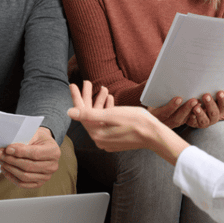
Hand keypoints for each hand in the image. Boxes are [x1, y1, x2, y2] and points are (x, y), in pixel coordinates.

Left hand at [0, 127, 60, 188]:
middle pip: (29, 166)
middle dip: (11, 160)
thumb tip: (7, 150)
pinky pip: (23, 184)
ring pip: (25, 176)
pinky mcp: (38, 183)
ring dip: (10, 169)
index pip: (35, 154)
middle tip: (0, 154)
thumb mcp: (33, 134)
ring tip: (1, 161)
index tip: (8, 149)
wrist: (43, 145)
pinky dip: (12, 177)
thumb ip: (22, 141)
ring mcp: (46, 176)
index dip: (20, 152)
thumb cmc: (38, 139)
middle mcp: (52, 166)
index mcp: (54, 151)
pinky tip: (5, 169)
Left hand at [68, 82, 189, 164]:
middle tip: (85, 82)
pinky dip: (107, 111)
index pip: (82, 113)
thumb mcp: (111, 115)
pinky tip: (110, 100)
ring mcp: (108, 140)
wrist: (155, 135)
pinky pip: (106, 123)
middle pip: (90, 115)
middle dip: (88, 98)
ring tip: (103, 89)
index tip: (72, 84)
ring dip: (100, 103)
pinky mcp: (116, 139)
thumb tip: (68, 113)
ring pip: (99, 118)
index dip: (77, 97)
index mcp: (97, 134)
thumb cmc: (136, 122)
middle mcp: (100, 139)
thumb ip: (88, 114)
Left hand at [185, 91, 223, 127]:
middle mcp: (214, 117)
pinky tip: (189, 114)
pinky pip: (193, 123)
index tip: (220, 91)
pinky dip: (192, 119)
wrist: (196, 110)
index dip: (223, 99)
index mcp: (220, 109)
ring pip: (204, 120)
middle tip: (205, 95)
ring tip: (196, 107)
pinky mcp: (195, 124)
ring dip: (200, 113)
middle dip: (210, 104)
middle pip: (214, 112)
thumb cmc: (206, 97)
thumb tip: (214, 74)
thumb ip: (212, 88)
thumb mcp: (211, 93)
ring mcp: (205, 122)